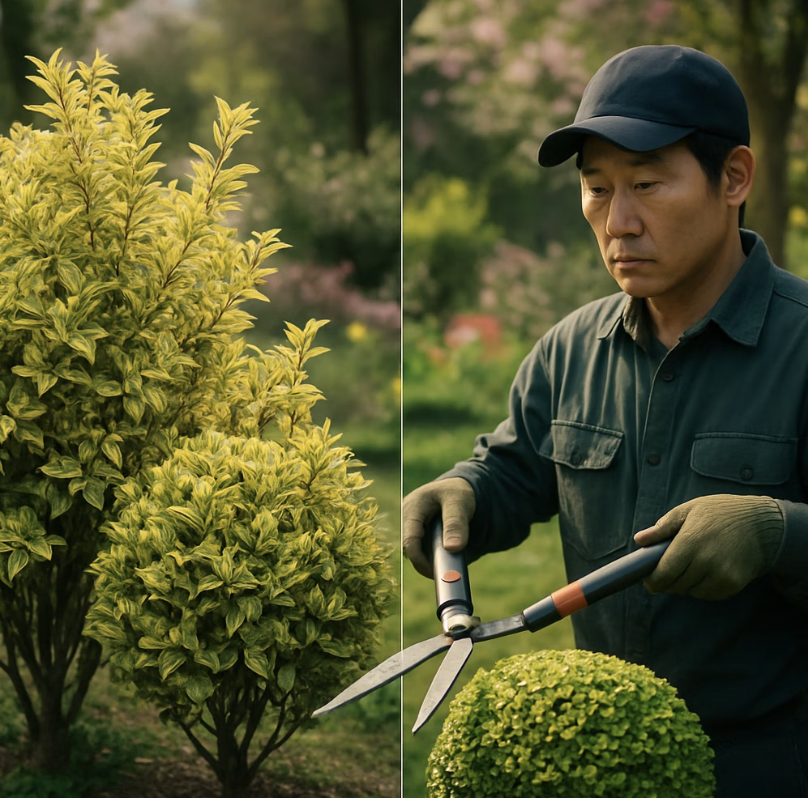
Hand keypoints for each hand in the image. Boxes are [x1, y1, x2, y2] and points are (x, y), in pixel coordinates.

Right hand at [402, 478, 475, 577]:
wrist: (454, 491)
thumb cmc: (455, 494)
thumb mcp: (459, 502)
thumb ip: (456, 523)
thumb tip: (453, 548)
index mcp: (412, 509)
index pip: (409, 540)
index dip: (420, 560)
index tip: (437, 573)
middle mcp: (405, 519)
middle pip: (410, 550)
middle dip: (426, 563)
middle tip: (446, 573)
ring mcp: (409, 528)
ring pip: (416, 552)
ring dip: (430, 560)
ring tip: (449, 565)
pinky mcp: (415, 535)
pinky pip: (421, 551)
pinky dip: (433, 557)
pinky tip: (447, 557)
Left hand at [634, 494, 783, 599]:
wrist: (763, 524)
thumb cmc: (721, 513)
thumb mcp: (689, 510)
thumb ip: (663, 527)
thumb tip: (639, 540)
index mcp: (691, 541)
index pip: (664, 572)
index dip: (653, 580)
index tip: (647, 581)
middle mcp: (706, 561)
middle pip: (676, 585)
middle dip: (667, 582)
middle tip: (667, 572)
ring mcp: (722, 575)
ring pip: (691, 592)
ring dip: (685, 584)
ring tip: (689, 567)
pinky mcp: (734, 584)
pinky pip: (708, 595)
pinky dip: (702, 588)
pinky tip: (706, 571)